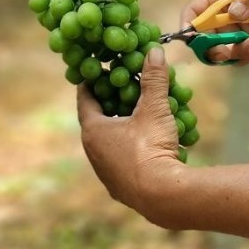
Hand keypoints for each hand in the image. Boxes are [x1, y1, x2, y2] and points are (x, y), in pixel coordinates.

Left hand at [78, 44, 184, 222]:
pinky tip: (152, 148)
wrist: (162, 196)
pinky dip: (136, 151)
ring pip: (113, 144)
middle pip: (99, 122)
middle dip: (112, 105)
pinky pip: (126, 162)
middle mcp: (94, 153)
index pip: (86, 99)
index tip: (95, 71)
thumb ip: (153, 80)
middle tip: (121, 90)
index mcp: (94, 131)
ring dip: (125, 130)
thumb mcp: (154, 109)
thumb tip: (153, 51)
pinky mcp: (121, 188)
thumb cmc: (151, 148)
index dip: (91, 82)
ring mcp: (106, 173)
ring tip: (140, 118)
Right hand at [178, 0, 248, 65]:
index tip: (189, 37)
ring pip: (218, 52)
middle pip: (200, 38)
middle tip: (224, 50)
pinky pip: (238, 58)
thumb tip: (234, 12)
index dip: (187, 24)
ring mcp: (229, 34)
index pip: (193, 11)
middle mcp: (218, 18)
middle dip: (209, 47)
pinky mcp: (242, 46)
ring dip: (232, 53)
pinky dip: (248, 55)